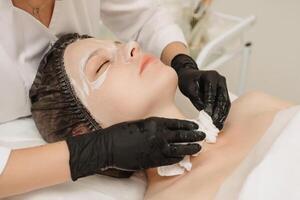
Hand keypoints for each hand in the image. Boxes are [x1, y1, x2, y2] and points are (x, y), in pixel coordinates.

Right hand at [66, 117, 204, 180]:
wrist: (109, 146)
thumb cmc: (120, 132)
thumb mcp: (138, 123)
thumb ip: (151, 126)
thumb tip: (161, 130)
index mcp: (154, 123)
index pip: (176, 123)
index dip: (187, 125)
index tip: (195, 126)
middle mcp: (158, 134)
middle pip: (181, 135)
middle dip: (194, 136)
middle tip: (203, 136)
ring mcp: (157, 148)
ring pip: (179, 148)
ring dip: (190, 148)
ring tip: (198, 148)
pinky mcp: (153, 160)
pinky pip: (170, 159)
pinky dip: (178, 158)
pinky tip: (183, 157)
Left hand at [171, 54, 230, 128]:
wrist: (189, 75)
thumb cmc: (187, 80)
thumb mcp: (188, 87)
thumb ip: (196, 98)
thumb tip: (204, 110)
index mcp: (211, 76)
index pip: (212, 93)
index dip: (210, 106)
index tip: (208, 117)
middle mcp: (220, 79)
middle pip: (221, 99)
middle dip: (218, 113)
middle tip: (215, 124)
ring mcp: (223, 85)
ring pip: (225, 102)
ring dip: (222, 115)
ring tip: (218, 125)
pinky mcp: (223, 91)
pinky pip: (225, 103)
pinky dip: (222, 113)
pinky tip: (219, 121)